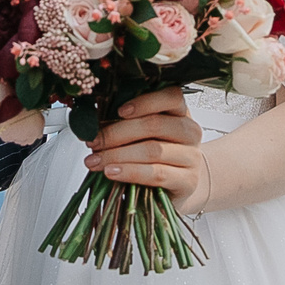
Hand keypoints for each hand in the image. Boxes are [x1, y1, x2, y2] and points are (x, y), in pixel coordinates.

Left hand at [86, 88, 207, 213]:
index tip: (119, 111)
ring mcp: (191, 157)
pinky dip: (130, 172)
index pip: (171, 97)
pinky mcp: (188, 180)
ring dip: (118, 154)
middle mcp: (190, 131)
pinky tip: (112, 172)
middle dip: (117, 133)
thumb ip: (126, 123)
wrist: (179, 188)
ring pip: (153, 150)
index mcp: (180, 112)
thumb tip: (93, 122)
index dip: (144, 102)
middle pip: (154, 125)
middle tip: (94, 142)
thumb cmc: (156, 157)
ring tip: (96, 161)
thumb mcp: (144, 135)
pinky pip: (156, 174)